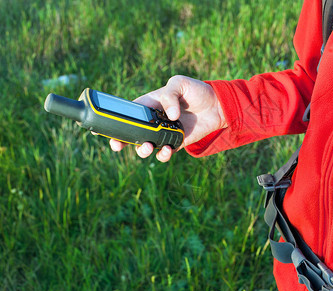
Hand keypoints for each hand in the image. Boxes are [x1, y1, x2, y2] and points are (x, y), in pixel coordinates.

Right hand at [110, 75, 226, 161]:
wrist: (217, 105)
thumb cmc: (196, 91)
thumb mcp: (179, 84)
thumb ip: (170, 95)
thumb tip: (170, 117)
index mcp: (149, 104)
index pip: (128, 113)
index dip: (114, 121)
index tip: (104, 129)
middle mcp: (153, 120)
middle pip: (132, 133)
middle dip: (121, 141)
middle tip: (118, 145)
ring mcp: (164, 133)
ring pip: (146, 146)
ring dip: (142, 150)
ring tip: (148, 147)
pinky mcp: (176, 143)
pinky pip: (165, 153)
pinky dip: (164, 154)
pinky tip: (168, 150)